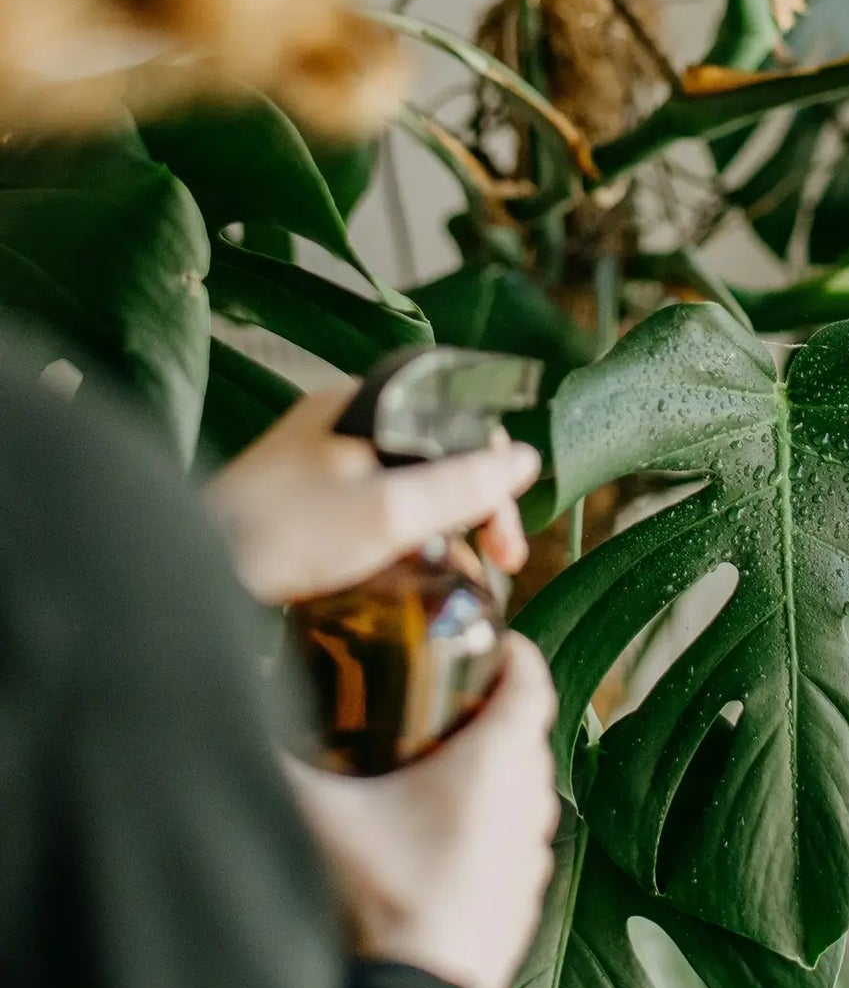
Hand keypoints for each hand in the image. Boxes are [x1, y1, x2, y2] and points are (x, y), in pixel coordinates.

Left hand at [208, 385, 540, 606]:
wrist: (184, 575)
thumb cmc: (283, 535)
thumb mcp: (386, 513)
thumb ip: (460, 485)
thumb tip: (524, 459)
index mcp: (360, 405)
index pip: (456, 424)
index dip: (493, 477)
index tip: (505, 542)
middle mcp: (340, 425)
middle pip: (434, 456)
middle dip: (473, 509)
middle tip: (494, 567)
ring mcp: (316, 466)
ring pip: (404, 487)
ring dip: (439, 531)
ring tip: (453, 582)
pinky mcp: (300, 507)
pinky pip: (370, 513)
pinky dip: (399, 543)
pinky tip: (404, 581)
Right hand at [288, 634, 559, 987]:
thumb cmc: (376, 905)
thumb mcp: (317, 816)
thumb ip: (280, 758)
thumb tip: (237, 715)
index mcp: (496, 763)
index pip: (531, 679)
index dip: (513, 653)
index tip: (485, 641)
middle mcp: (528, 803)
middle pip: (526, 732)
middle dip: (492, 709)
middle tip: (443, 698)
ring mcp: (531, 858)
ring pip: (526, 790)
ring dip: (494, 772)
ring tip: (438, 765)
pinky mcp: (522, 903)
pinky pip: (517, 843)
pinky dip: (492, 826)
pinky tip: (442, 839)